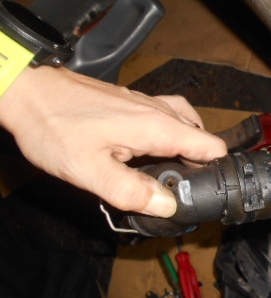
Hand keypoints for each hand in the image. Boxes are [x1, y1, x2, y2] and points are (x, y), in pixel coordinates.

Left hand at [0, 66, 226, 216]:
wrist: (28, 91)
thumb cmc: (54, 126)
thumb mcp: (90, 170)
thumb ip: (131, 191)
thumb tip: (167, 205)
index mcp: (157, 128)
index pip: (212, 148)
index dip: (214, 173)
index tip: (202, 193)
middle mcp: (159, 111)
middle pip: (202, 138)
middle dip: (200, 165)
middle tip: (178, 190)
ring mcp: (147, 103)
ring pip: (187, 125)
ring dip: (186, 148)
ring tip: (170, 171)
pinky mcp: (133, 101)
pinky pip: (168, 115)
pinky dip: (172, 134)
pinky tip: (152, 147)